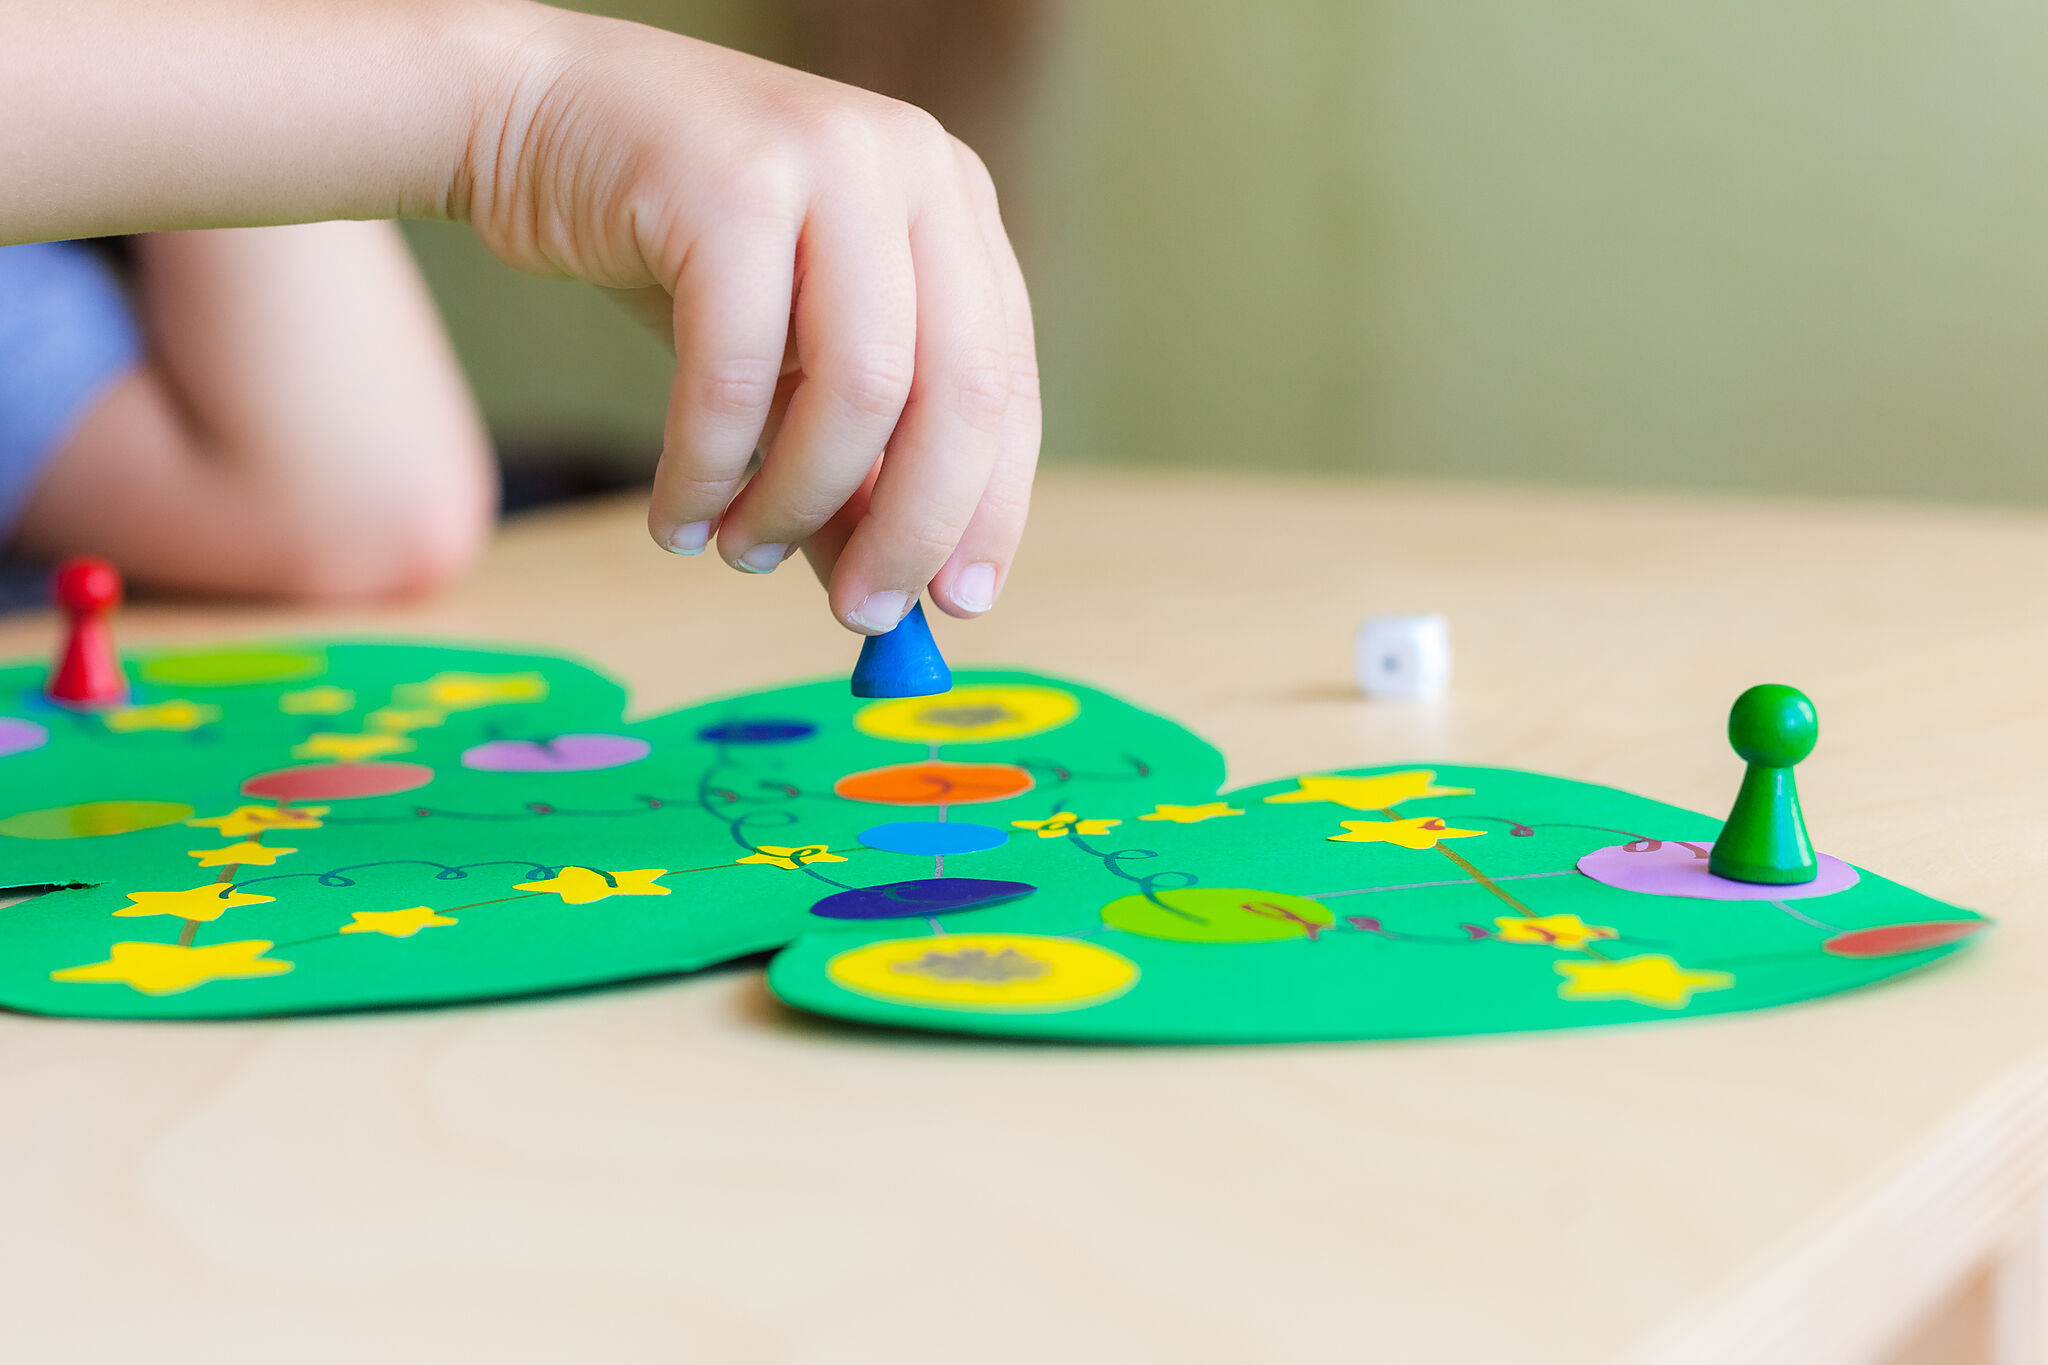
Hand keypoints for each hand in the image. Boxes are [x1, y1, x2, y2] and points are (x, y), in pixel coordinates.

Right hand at [467, 10, 1039, 633]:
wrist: (533, 111)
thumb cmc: (676, 243)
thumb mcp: (788, 355)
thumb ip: (847, 461)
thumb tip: (888, 595)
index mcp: (952, 203)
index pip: (1008, 382)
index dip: (989, 508)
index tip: (958, 605)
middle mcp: (911, 168)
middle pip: (958, 392)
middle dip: (910, 529)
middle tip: (863, 614)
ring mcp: (829, 162)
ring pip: (862, 389)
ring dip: (799, 503)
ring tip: (742, 553)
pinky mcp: (731, 182)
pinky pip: (739, 370)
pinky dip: (709, 467)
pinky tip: (678, 518)